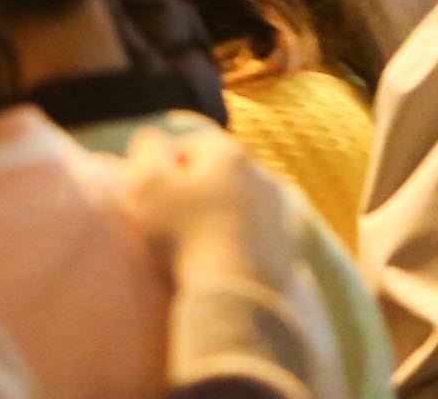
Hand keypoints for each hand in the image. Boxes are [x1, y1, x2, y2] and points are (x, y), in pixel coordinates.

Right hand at [113, 120, 302, 289]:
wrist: (238, 295)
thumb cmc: (185, 235)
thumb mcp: (147, 184)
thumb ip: (146, 149)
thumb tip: (154, 141)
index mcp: (230, 153)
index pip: (191, 145)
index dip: (166, 167)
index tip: (151, 194)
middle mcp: (262, 175)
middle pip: (221, 173)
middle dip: (199, 189)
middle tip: (173, 220)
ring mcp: (281, 213)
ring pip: (243, 204)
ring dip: (223, 216)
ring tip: (198, 244)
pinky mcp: (290, 249)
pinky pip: (259, 238)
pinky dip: (242, 244)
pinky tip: (223, 263)